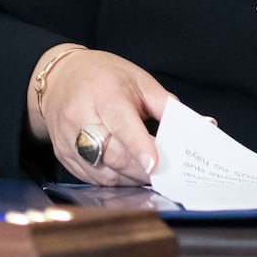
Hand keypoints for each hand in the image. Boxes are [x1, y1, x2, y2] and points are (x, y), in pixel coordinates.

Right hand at [29, 47, 169, 186]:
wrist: (59, 76)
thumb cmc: (102, 76)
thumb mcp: (139, 80)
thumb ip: (166, 106)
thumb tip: (197, 128)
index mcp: (103, 94)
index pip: (121, 124)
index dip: (139, 146)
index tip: (155, 164)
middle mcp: (79, 117)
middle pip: (114, 155)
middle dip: (142, 170)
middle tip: (164, 174)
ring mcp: (67, 139)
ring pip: (103, 174)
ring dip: (130, 179)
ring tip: (147, 173)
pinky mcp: (63, 155)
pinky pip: (92, 178)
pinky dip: (114, 181)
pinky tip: (126, 173)